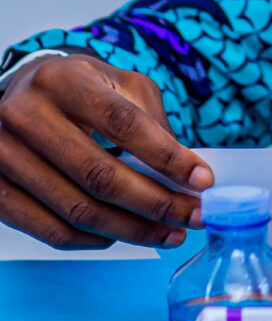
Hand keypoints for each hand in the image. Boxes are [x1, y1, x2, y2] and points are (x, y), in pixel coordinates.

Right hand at [0, 53, 212, 248]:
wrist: (21, 90)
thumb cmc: (82, 88)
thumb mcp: (122, 85)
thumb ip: (153, 122)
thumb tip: (187, 174)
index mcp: (64, 80)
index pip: (123, 124)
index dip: (167, 157)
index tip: (202, 181)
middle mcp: (25, 115)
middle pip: (100, 176)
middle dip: (157, 203)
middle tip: (195, 216)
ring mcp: (1, 155)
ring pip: (77, 210)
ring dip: (132, 229)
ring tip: (171, 232)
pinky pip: (49, 230)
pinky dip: (94, 240)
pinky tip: (124, 235)